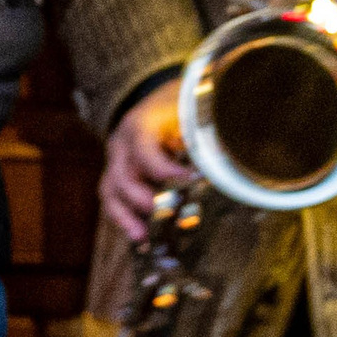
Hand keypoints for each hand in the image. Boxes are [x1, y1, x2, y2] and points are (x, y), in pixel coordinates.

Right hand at [100, 75, 190, 242]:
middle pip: (121, 176)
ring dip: (125, 216)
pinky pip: (115, 199)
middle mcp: (121, 143)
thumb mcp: (193, 111)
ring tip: (142, 238)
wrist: (163, 98)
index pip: (143, 150)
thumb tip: (226, 159)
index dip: (164, 169)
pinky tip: (141, 237)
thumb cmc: (180, 106)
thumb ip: (204, 135)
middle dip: (141, 199)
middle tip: (166, 212)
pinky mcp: (119, 175)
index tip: (191, 179)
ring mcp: (117, 160)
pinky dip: (126, 218)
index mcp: (139, 124)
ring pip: (111, 192)